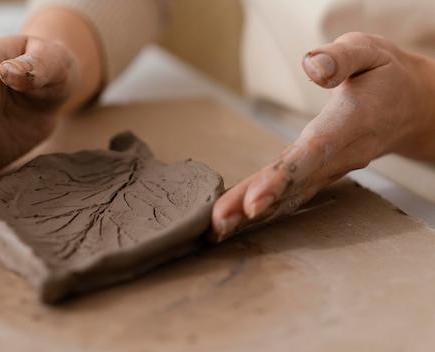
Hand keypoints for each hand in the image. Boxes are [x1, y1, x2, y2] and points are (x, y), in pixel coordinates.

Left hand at [209, 32, 434, 241]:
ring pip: (291, 195)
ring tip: (219, 230)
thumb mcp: (369, 50)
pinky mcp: (323, 174)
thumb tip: (312, 66)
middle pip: (293, 184)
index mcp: (350, 122)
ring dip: (253, 214)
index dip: (281, 179)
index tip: (253, 202)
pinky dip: (267, 210)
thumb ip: (341, 57)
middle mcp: (341, 154)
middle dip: (254, 204)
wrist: (416, 105)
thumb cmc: (385, 76)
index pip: (312, 154)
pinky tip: (239, 222)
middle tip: (219, 224)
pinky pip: (294, 195)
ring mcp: (332, 169)